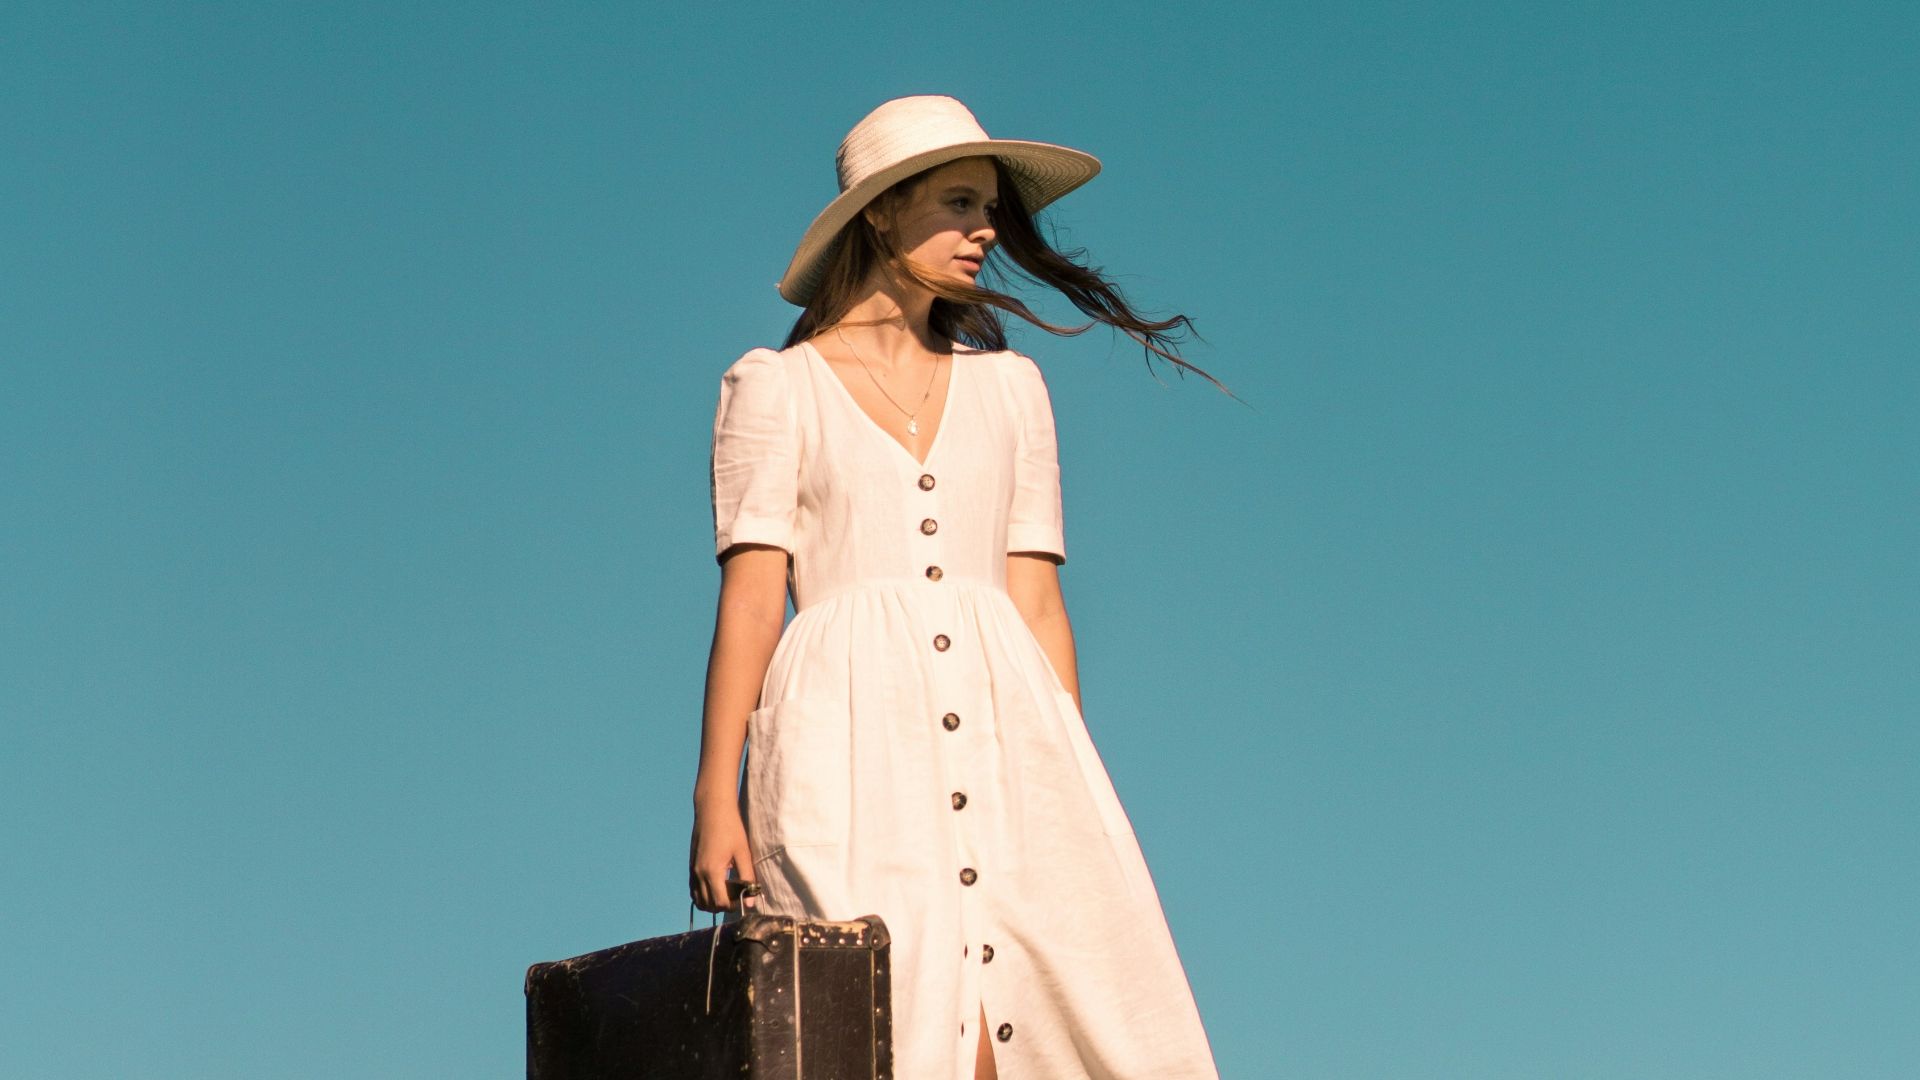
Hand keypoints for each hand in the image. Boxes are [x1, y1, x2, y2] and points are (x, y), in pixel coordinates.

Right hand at [688, 799, 757, 913]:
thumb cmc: (731, 827)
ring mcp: (693, 870)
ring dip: (711, 902)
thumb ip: (747, 878)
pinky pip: (694, 889)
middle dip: (723, 906)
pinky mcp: (691, 865)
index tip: (744, 898)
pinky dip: (703, 894)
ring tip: (727, 892)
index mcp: (712, 871)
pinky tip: (717, 885)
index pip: (720, 903)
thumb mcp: (743, 853)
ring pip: (698, 900)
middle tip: (737, 896)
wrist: (712, 809)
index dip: (734, 906)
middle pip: (708, 905)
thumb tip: (751, 901)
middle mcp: (698, 873)